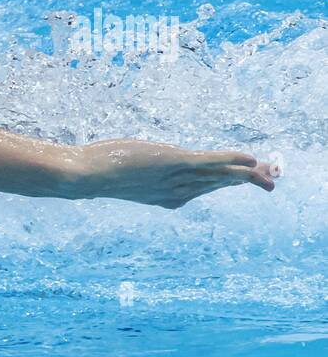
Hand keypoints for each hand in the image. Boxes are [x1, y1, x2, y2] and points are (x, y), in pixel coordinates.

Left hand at [78, 140, 276, 207]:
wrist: (85, 176)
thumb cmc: (98, 173)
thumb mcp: (126, 176)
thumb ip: (143, 176)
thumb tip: (147, 169)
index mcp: (168, 198)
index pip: (204, 190)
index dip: (227, 184)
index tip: (245, 179)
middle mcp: (175, 191)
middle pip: (218, 185)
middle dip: (246, 181)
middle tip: (271, 181)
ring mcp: (175, 177)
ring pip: (219, 175)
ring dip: (247, 173)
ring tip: (270, 172)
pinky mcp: (172, 162)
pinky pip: (208, 161)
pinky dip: (230, 160)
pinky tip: (249, 158)